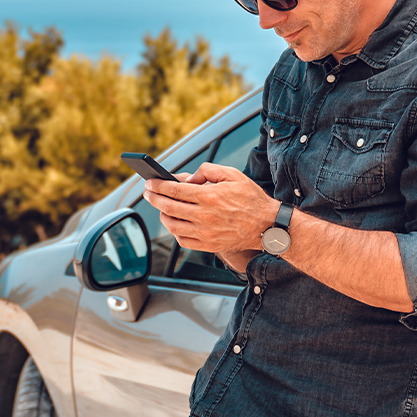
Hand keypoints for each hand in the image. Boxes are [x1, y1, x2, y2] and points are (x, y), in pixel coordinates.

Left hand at [143, 162, 279, 253]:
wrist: (267, 225)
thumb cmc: (251, 199)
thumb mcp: (232, 174)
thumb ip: (207, 171)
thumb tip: (187, 179)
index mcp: (209, 196)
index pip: (173, 190)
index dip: (157, 185)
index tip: (149, 182)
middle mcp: (204, 216)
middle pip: (168, 206)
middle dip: (153, 197)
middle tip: (148, 192)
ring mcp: (205, 233)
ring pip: (172, 225)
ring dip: (162, 214)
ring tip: (161, 207)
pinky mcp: (208, 245)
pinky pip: (182, 240)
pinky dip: (174, 231)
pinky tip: (175, 223)